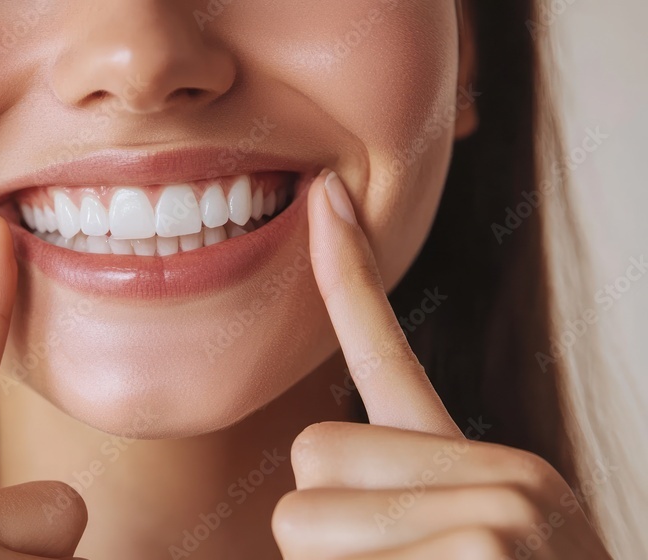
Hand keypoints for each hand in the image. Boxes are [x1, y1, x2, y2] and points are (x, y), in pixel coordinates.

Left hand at [271, 173, 611, 558]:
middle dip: (325, 531)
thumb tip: (314, 477)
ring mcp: (499, 515)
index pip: (389, 357)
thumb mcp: (472, 542)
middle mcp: (502, 477)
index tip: (324, 196)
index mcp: (487, 472)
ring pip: (304, 520)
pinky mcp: (482, 551)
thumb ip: (400, 499)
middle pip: (309, 459)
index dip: (348, 276)